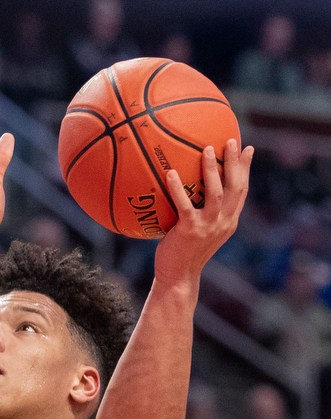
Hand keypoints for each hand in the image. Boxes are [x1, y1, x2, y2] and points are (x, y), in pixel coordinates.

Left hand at [155, 138, 252, 285]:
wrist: (178, 278)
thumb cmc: (183, 254)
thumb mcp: (199, 232)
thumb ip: (201, 214)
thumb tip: (188, 192)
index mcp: (229, 222)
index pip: (242, 191)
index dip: (246, 169)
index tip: (248, 148)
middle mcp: (224, 222)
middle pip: (235, 187)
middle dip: (235, 162)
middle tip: (231, 140)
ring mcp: (209, 226)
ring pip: (216, 192)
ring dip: (212, 169)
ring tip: (207, 149)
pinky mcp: (190, 230)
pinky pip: (184, 204)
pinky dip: (178, 187)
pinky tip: (171, 173)